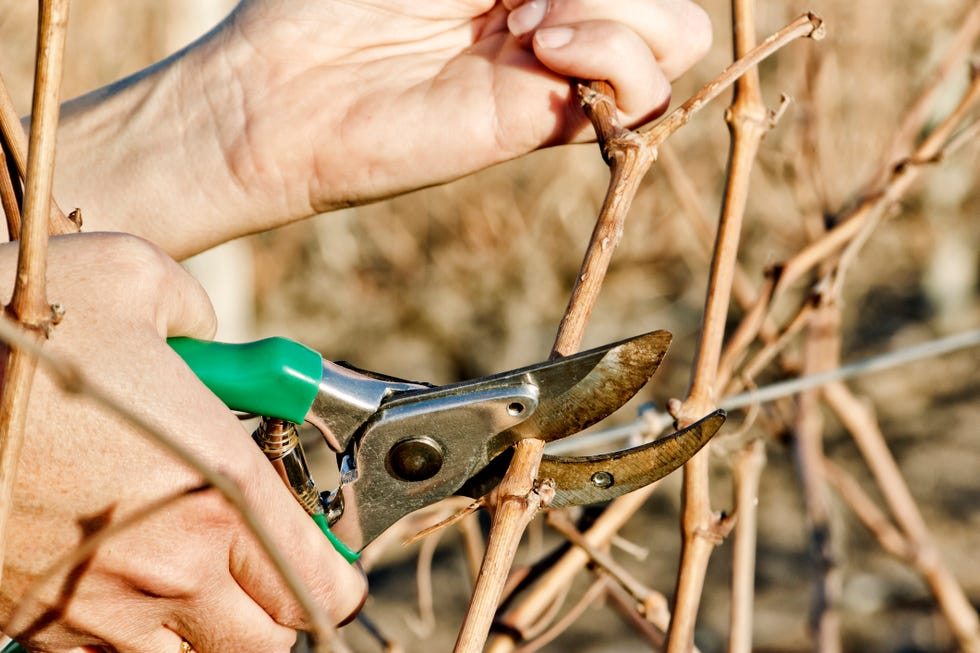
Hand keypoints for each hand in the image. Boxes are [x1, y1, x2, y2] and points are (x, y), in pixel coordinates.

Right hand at [0, 234, 365, 651]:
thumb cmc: (13, 327)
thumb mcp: (141, 282)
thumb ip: (207, 322)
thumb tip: (216, 348)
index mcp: (218, 486)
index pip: (319, 580)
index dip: (338, 574)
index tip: (328, 555)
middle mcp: (168, 563)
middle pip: (267, 641)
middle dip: (276, 605)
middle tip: (260, 559)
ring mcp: (97, 608)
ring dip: (209, 628)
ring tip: (192, 571)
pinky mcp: (34, 624)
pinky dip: (136, 635)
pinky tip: (120, 572)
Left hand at [220, 0, 711, 207]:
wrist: (285, 86)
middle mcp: (558, 15)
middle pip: (670, 0)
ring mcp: (560, 71)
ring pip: (677, 40)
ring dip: (625, 10)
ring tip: (530, 22)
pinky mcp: (548, 121)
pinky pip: (645, 96)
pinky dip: (619, 54)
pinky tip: (545, 46)